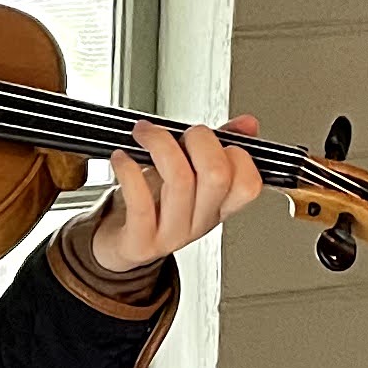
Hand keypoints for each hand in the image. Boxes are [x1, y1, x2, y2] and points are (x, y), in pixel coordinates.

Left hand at [92, 114, 261, 273]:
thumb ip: (217, 148)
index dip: (236, 153)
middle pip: (217, 176)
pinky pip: (140, 201)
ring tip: (144, 134)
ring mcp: (172, 235)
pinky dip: (128, 170)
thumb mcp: (190, 175)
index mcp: (218, 207)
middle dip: (199, 139)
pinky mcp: (140, 242)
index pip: (248, 184)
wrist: (120, 244)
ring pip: (179, 180)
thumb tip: (247, 124)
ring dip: (159, 144)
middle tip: (179, 134)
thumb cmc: (153, 206)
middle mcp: (200, 223)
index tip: (212, 138)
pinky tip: (121, 158)